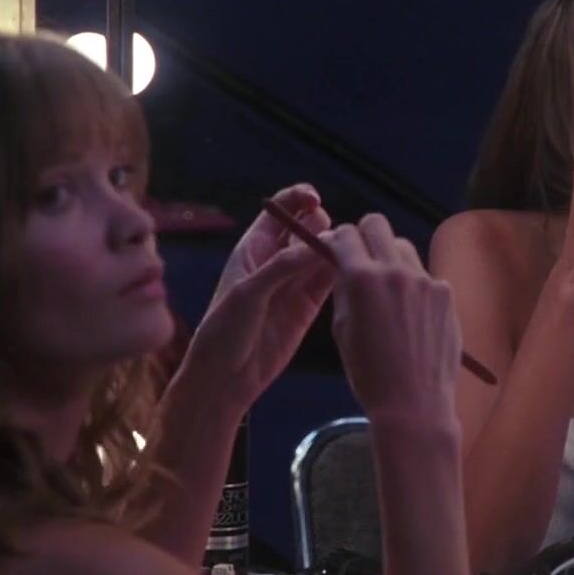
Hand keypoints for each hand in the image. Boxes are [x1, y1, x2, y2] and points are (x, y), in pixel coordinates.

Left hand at [185, 184, 334, 409]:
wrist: (226, 376)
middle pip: (307, 228)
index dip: (298, 198)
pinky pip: (327, 282)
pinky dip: (339, 274)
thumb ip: (282, 267)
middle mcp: (275, 261)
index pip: (280, 211)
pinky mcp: (307, 307)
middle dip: (321, 225)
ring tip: (344, 255)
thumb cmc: (224, 330)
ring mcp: (293, 284)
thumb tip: (319, 244)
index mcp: (253, 248)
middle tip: (329, 238)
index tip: (316, 198)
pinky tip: (350, 271)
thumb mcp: (248, 293)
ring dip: (333, 250)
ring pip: (321, 255)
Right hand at [324, 215, 460, 432]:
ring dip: (391, 259)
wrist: (414, 404)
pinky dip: (414, 286)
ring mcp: (425, 280)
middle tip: (362, 259)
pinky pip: (424, 275)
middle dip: (365, 236)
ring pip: (403, 248)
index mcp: (361, 279)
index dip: (338, 241)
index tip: (337, 252)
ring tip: (389, 293)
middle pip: (377, 224)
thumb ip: (344, 290)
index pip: (346, 234)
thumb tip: (343, 264)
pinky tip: (412, 317)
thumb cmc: (368, 373)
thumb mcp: (342, 330)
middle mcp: (395, 270)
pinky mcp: (446, 293)